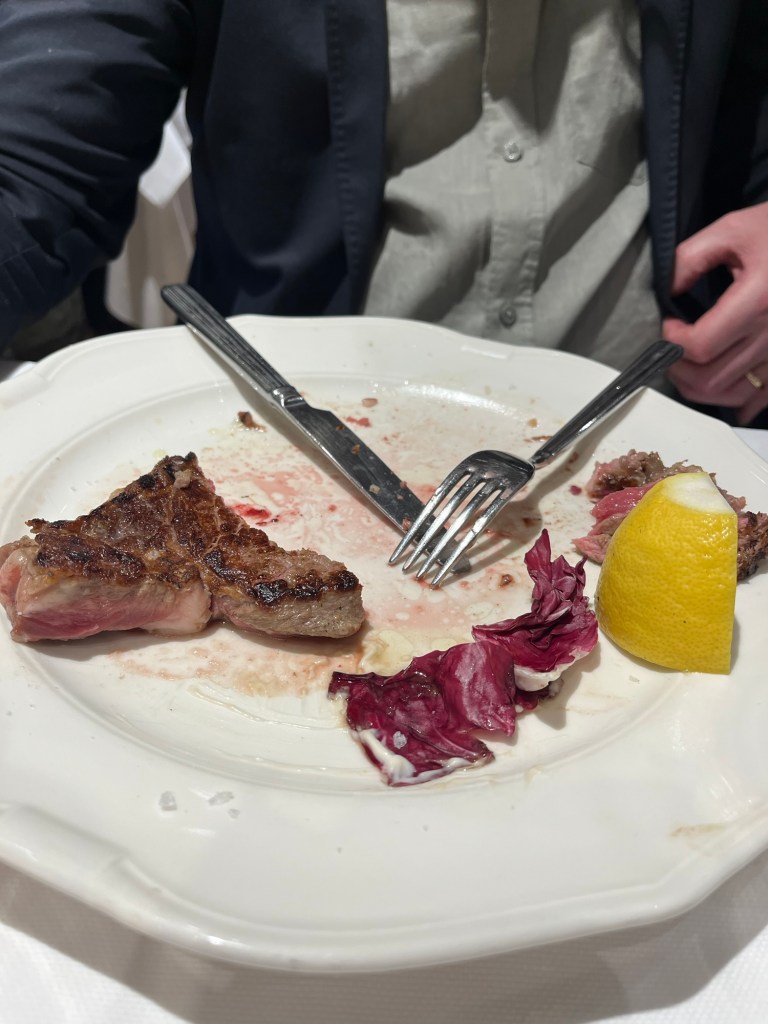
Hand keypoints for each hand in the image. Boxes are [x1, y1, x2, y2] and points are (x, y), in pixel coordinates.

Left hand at [662, 203, 767, 424]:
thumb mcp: (734, 229)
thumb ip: (690, 258)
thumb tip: (664, 291)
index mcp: (759, 300)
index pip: (700, 346)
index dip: (672, 341)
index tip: (668, 324)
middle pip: (710, 379)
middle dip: (678, 369)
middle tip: (670, 348)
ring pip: (731, 395)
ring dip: (699, 387)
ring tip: (687, 365)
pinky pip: (761, 398)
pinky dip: (735, 400)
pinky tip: (721, 386)